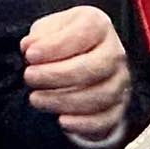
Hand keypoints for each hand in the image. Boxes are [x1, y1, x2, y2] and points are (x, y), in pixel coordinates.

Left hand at [23, 4, 130, 146]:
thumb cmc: (62, 42)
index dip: (56, 46)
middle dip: (58, 75)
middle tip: (30, 77)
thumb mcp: (48, 30)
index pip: (85, 33)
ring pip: (101, 95)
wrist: (80, 62)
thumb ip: (39, 35)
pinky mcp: (118, 107)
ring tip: (36, 99)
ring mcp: (120, 81)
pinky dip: (84, 123)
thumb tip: (30, 46)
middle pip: (96, 66)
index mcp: (98, 25)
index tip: (30, 55)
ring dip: (64, 101)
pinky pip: (107, 119)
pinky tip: (62, 121)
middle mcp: (114, 52)